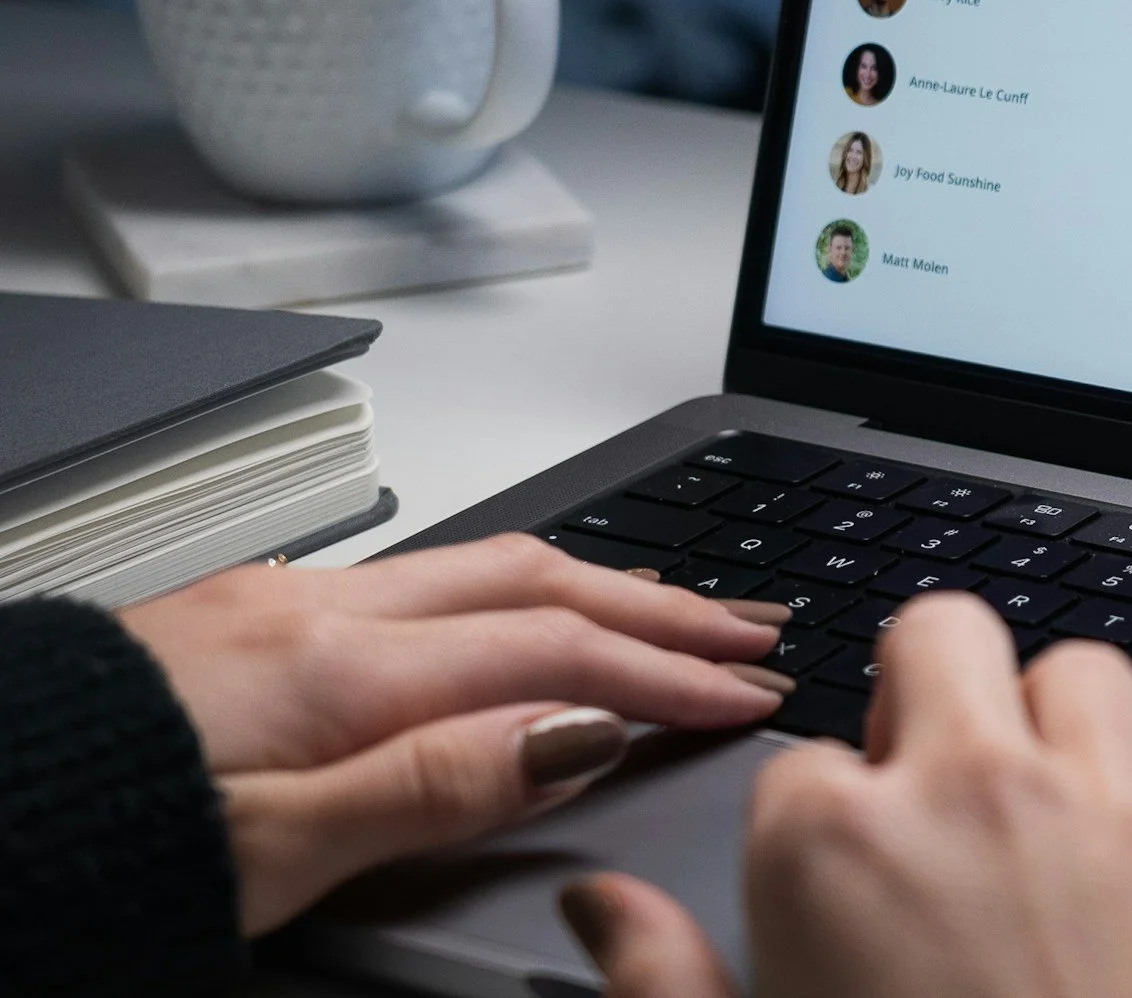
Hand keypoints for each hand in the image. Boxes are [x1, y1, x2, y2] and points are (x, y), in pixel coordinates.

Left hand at [118, 533, 793, 933]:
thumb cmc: (84, 847)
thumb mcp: (271, 856)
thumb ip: (431, 786)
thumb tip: (576, 733)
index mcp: (343, 670)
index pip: (555, 655)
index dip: (667, 673)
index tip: (751, 693)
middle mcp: (326, 612)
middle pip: (540, 582)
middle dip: (663, 603)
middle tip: (756, 628)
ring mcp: (287, 602)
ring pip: (486, 565)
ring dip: (600, 582)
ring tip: (675, 605)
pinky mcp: (251, 614)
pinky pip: (429, 575)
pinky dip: (519, 586)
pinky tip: (531, 604)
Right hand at [563, 592, 1131, 997]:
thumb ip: (666, 979)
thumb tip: (602, 905)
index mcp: (835, 849)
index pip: (801, 762)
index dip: (821, 817)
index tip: (838, 867)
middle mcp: (975, 797)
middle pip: (943, 638)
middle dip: (929, 685)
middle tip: (933, 766)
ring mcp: (1116, 818)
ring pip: (1090, 671)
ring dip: (1068, 708)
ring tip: (1059, 766)